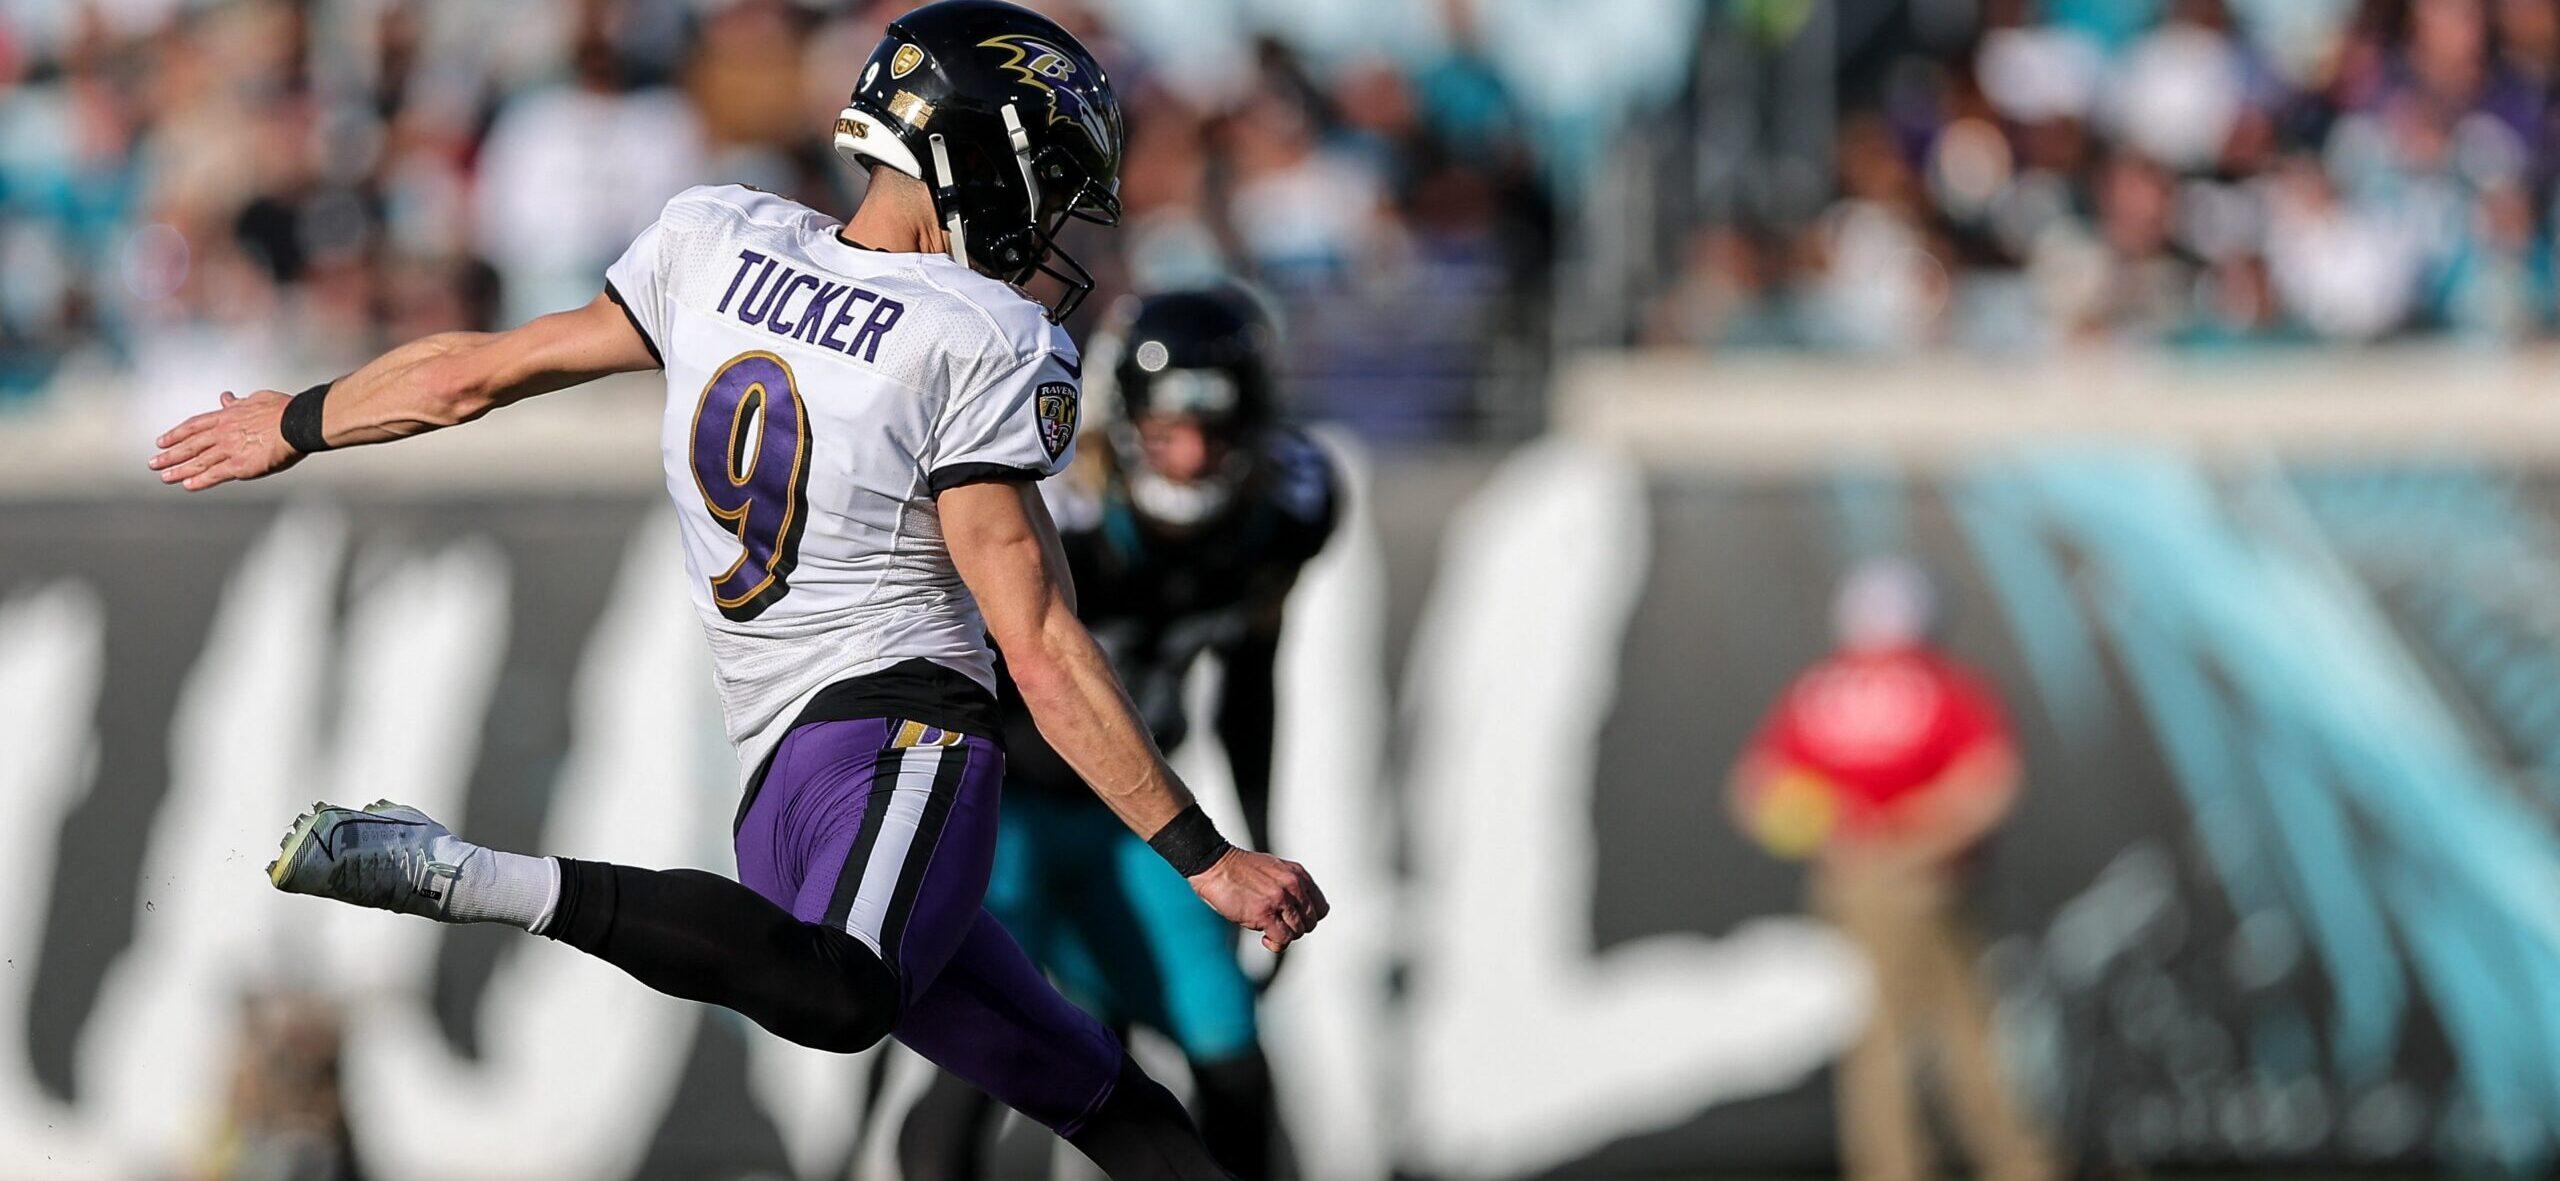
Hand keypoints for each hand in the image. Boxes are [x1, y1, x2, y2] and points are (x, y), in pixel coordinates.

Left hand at [149, 391, 303, 490]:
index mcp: (226, 416)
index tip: (161, 441)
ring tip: (164, 477)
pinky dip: (200, 480)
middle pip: (190, 445)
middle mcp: (222, 433)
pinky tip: (187, 486)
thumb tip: (225, 397)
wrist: (297, 423)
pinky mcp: (240, 466)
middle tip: (152, 463)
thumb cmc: (283, 409)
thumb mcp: (256, 399)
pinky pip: (215, 475)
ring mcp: (229, 450)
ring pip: (198, 461)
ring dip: (179, 470)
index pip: (194, 426)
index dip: (175, 434)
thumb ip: (238, 402)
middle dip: (169, 455)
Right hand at [1188, 848, 1327, 951]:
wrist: (1215, 865)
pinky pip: (1283, 939)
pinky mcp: (1264, 912)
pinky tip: (1264, 937)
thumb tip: (1298, 912)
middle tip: (1277, 926)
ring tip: (1268, 931)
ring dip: (1284, 936)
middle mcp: (1293, 885)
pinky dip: (1275, 944)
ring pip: (1298, 932)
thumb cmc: (1240, 870)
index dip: (1308, 919)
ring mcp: (1279, 899)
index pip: (1321, 908)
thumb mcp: (1276, 870)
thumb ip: (1291, 886)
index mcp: (1298, 875)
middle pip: (1311, 923)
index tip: (1291, 920)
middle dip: (1295, 929)